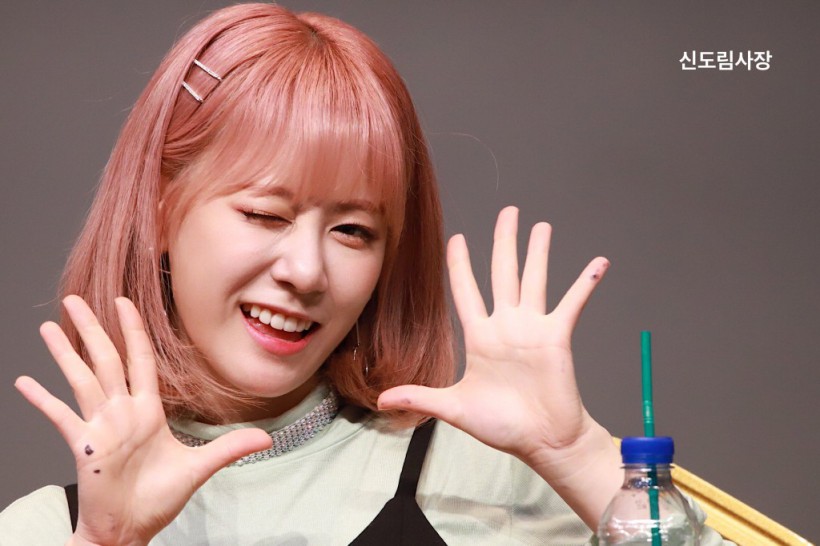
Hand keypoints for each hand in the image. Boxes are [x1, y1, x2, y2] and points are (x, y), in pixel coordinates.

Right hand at [15, 296, 271, 545]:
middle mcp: (121, 412)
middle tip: (74, 300)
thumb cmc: (158, 499)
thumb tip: (266, 439)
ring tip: (47, 327)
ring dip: (65, 354)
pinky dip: (43, 401)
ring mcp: (100, 427)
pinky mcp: (84, 446)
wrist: (130, 530)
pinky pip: (61, 418)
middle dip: (93, 329)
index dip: (133, 330)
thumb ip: (229, 449)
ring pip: (82, 380)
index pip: (140, 360)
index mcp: (147, 410)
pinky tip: (25, 383)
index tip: (123, 303)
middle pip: (106, 360)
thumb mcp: (199, 468)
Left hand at [378, 206, 620, 526]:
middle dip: (504, 241)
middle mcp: (506, 326)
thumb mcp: (454, 408)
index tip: (456, 238)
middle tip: (508, 212)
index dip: (460, 265)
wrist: (541, 441)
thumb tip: (380, 400)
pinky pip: (572, 303)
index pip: (466, 291)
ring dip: (538, 252)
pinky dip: (586, 283)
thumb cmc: (502, 426)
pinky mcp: (557, 337)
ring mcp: (533, 329)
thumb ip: (420, 397)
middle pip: (502, 273)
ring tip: (541, 226)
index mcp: (480, 337)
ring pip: (534, 279)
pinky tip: (598, 263)